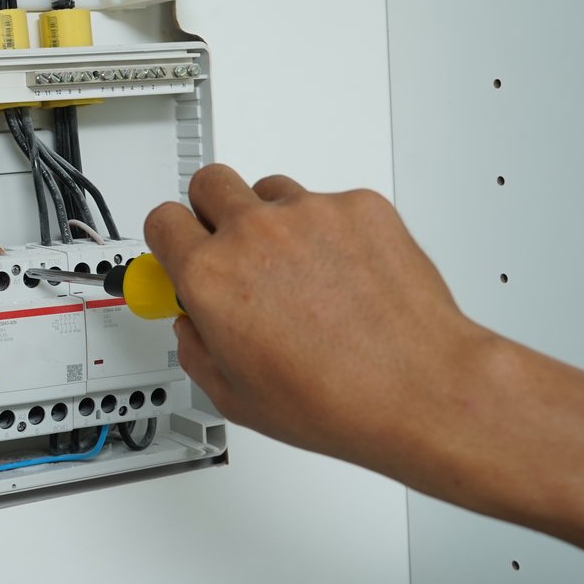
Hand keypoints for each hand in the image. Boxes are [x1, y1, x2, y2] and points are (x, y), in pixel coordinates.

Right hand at [144, 164, 495, 478]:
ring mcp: (310, 213)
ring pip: (271, 190)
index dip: (170, 238)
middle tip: (232, 244)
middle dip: (212, 210)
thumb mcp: (235, 397)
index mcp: (212, 277)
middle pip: (209, 182)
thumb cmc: (339, 400)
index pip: (162, 221)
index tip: (181, 248)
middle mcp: (254, 233)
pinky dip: (332, 231)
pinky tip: (347, 276)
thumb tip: (193, 326)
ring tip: (302, 272)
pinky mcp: (359, 206)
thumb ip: (197, 349)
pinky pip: (330, 203)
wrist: (421, 389)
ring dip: (274, 220)